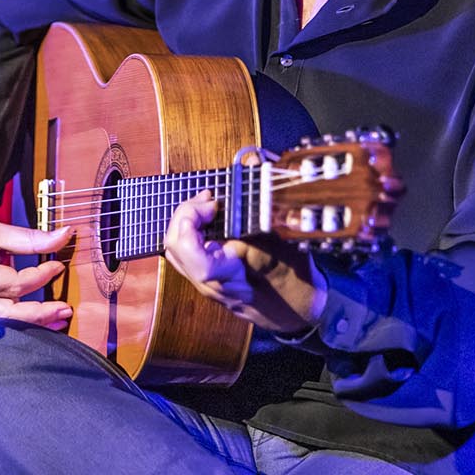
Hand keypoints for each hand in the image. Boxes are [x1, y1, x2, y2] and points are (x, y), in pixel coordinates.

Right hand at [0, 183, 74, 329]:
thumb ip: (31, 239)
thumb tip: (65, 236)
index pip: (15, 284)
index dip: (41, 276)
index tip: (58, 266)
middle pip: (8, 314)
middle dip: (40, 315)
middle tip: (65, 310)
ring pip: (0, 324)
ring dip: (29, 324)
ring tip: (56, 321)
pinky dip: (12, 322)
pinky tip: (33, 321)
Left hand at [162, 190, 326, 333]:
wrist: (299, 315)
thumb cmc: (296, 281)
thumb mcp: (287, 240)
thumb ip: (265, 201)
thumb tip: (254, 160)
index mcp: (230, 278)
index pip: (192, 256)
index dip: (189, 223)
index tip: (210, 203)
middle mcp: (211, 284)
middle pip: (175, 248)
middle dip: (186, 214)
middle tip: (210, 198)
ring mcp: (206, 284)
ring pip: (176, 251)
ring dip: (186, 222)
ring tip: (210, 205)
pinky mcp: (207, 280)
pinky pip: (185, 255)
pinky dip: (191, 232)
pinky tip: (211, 220)